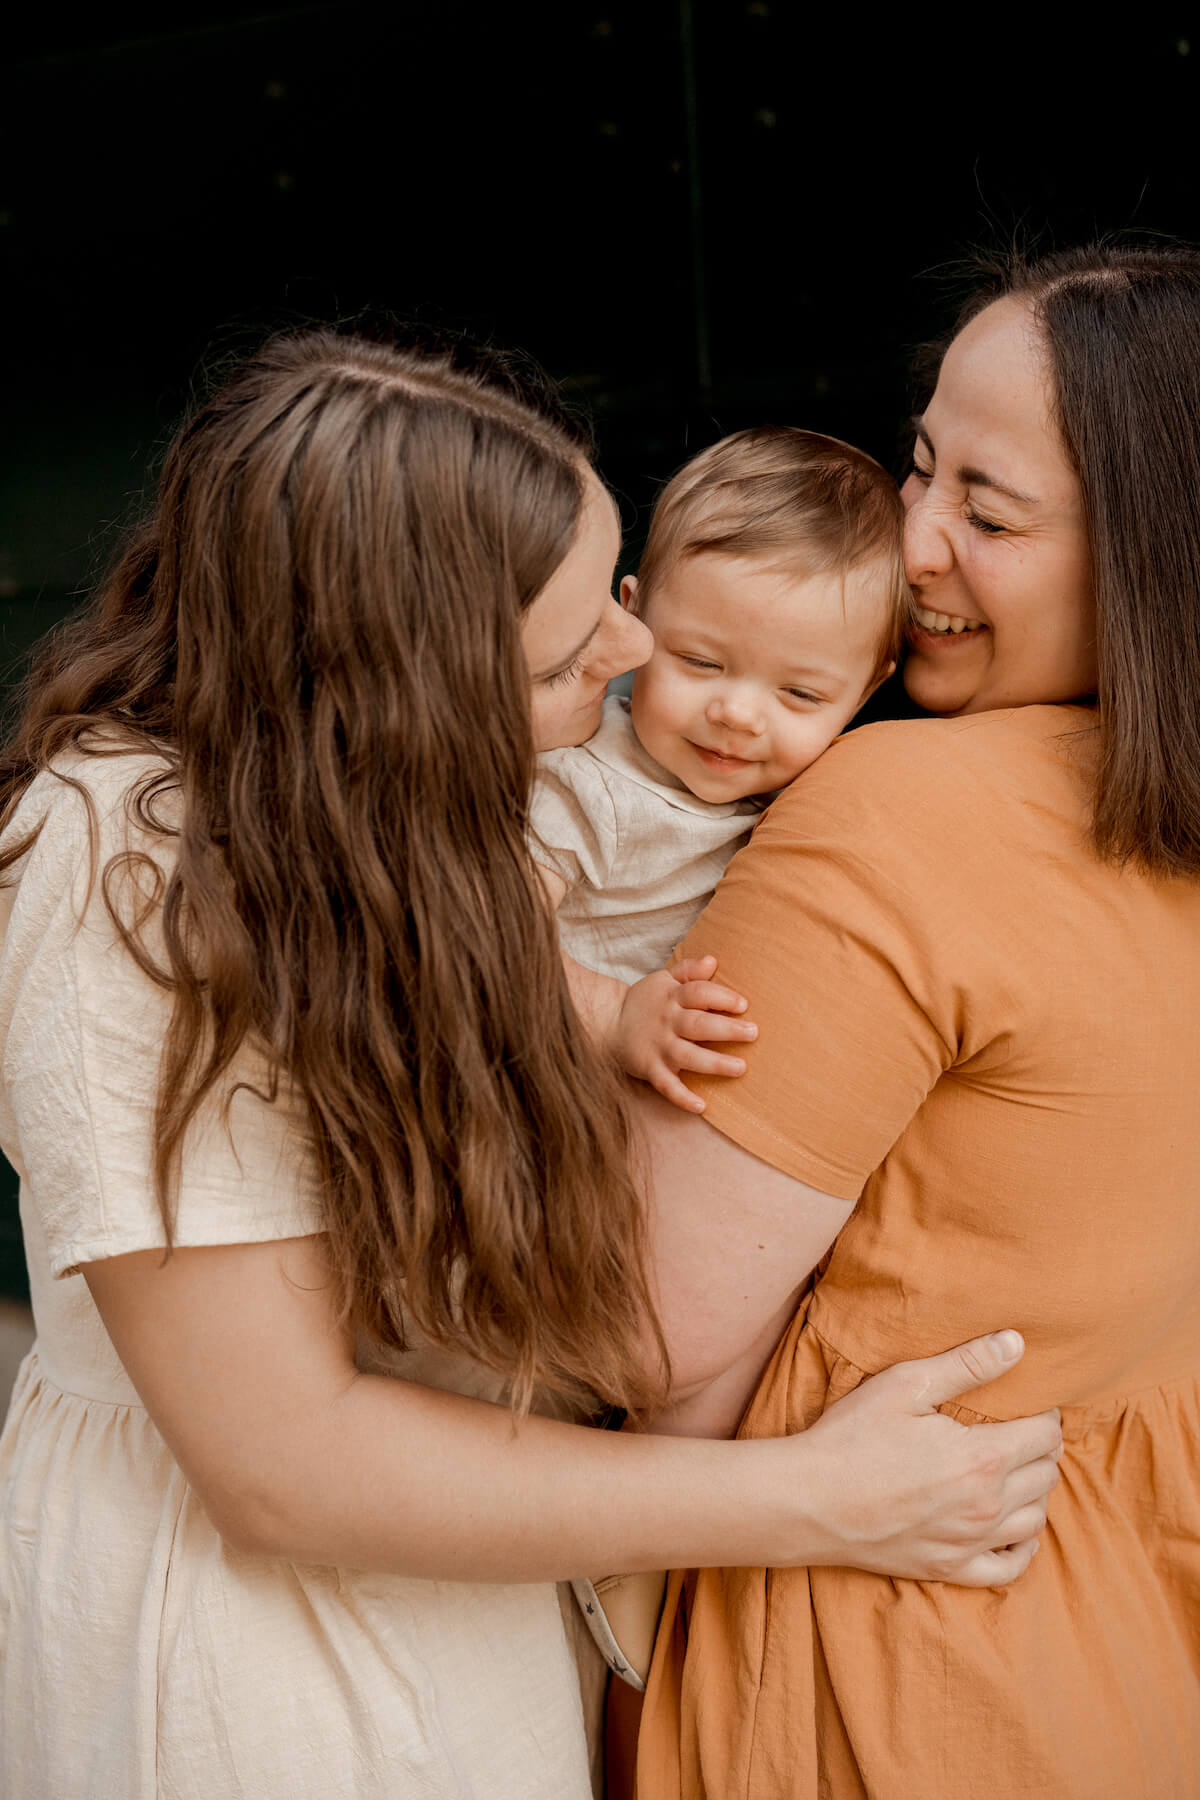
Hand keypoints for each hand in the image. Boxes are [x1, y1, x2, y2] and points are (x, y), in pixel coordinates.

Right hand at [616, 954, 756, 1111]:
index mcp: (672, 998)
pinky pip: (666, 1085)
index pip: (698, 993)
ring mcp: (658, 1047)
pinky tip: (702, 1106)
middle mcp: (667, 1022)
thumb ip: (688, 971)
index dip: (721, 997)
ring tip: (740, 1068)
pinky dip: (682, 1097)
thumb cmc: (645, 1002)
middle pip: (699, 1024)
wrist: (606, 1024)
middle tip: (753, 1033)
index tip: (743, 1005)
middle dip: (726, 1029)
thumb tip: (712, 961)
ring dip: (714, 1063)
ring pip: (688, 1056)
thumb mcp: (663, 980)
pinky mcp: (650, 1069)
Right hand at [790, 1330, 1062, 1585]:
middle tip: (1021, 1430)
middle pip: (1046, 1475)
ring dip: (1035, 1492)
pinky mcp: (950, 1569)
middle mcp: (987, 1506)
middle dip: (1041, 1448)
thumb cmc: (852, 1436)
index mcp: (982, 1458)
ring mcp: (970, 1543)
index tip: (1030, 1403)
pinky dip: (1022, 1547)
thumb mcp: (905, 1385)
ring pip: (1035, 1519)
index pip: (1045, 1435)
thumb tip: (1016, 1344)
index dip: (1044, 1414)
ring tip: (1014, 1470)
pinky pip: (1009, 1568)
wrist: (809, 1500)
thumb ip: (967, 1364)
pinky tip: (1013, 1527)